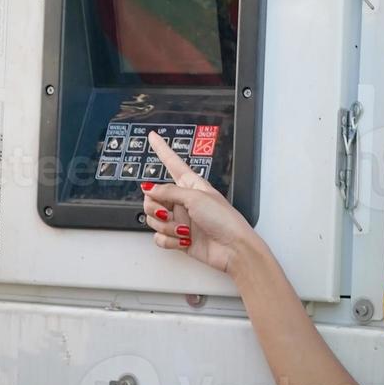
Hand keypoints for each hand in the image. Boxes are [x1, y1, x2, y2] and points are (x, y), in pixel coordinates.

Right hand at [140, 132, 257, 275]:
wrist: (233, 249)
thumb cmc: (224, 220)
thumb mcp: (196, 198)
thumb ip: (169, 191)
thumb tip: (150, 189)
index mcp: (191, 184)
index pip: (172, 162)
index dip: (162, 149)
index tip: (153, 136)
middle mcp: (184, 201)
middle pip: (153, 197)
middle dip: (155, 207)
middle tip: (165, 212)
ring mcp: (180, 220)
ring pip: (154, 219)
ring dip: (165, 226)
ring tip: (182, 230)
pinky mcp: (178, 238)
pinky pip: (160, 237)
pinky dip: (168, 240)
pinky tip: (181, 240)